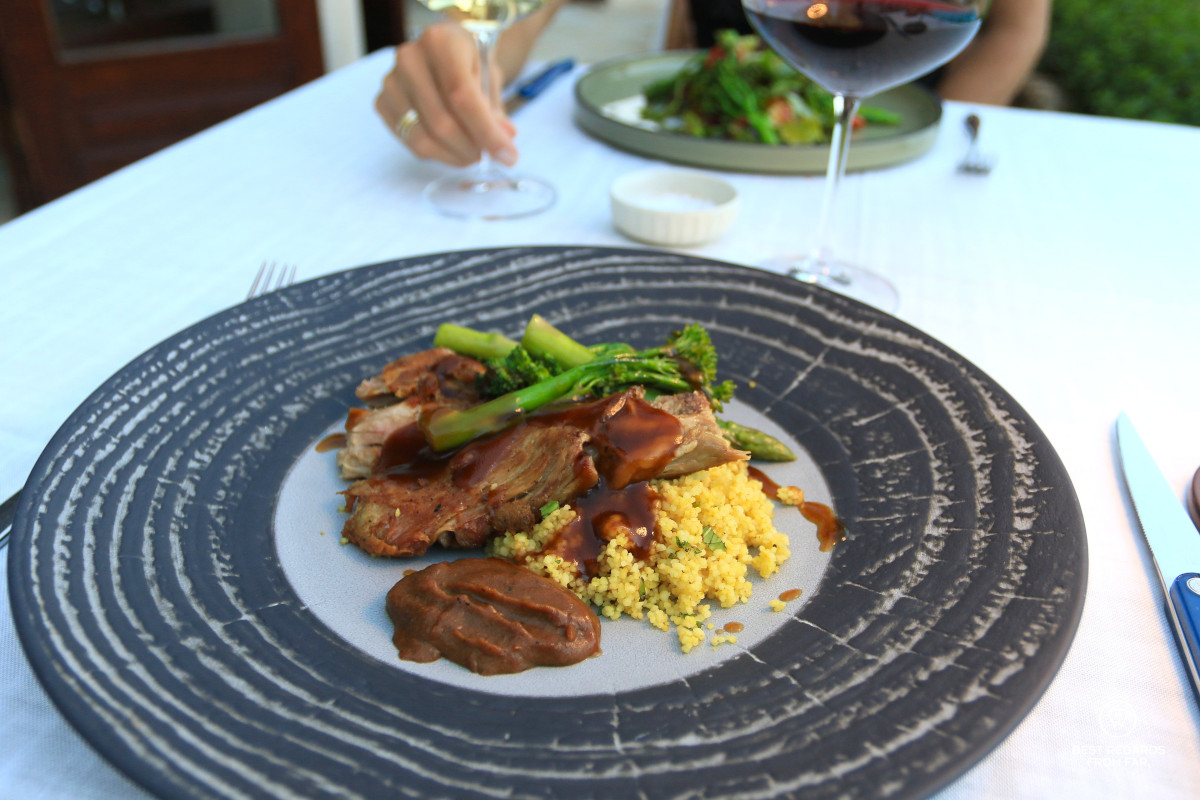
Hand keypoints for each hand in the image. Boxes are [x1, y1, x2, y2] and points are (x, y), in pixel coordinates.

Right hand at [375, 22, 517, 166]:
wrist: (441, 50)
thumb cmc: (468, 62)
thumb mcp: (490, 77)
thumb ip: (495, 110)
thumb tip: (506, 140)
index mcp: (440, 42)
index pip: (462, 96)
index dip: (487, 132)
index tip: (509, 156)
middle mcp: (409, 59)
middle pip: (442, 122)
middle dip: (471, 148)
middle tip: (489, 157)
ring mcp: (391, 82)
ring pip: (423, 138)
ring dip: (454, 156)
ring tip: (472, 155)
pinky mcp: (382, 102)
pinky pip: (409, 142)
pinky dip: (436, 154)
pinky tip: (452, 148)